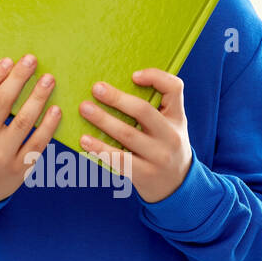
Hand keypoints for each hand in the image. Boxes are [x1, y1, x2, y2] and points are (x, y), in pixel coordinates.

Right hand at [0, 54, 60, 202]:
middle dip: (18, 78)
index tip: (8, 60)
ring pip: (24, 121)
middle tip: (32, 61)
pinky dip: (49, 124)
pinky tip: (56, 109)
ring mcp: (2, 156)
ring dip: (38, 96)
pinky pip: (38, 142)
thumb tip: (5, 75)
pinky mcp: (20, 169)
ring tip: (48, 80)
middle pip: (1, 102)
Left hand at [78, 69, 191, 202]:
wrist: (176, 185)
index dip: (155, 77)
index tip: (133, 75)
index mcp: (177, 117)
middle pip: (143, 111)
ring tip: (84, 109)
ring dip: (103, 121)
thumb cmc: (165, 144)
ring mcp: (158, 157)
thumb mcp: (170, 123)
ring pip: (127, 135)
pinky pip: (118, 159)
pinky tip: (84, 140)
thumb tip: (119, 84)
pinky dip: (100, 148)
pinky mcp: (144, 174)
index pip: (174, 88)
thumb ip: (156, 104)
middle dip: (117, 99)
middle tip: (96, 88)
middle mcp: (171, 136)